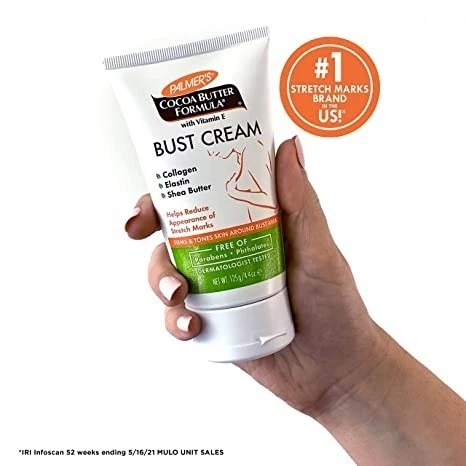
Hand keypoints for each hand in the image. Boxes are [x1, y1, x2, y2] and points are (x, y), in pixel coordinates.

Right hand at [125, 137, 388, 418]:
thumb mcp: (320, 249)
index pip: (205, 197)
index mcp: (249, 228)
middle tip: (138, 230)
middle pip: (174, 233)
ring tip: (180, 294)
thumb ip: (301, 202)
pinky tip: (193, 326)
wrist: (336, 369)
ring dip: (159, 280)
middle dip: (147, 230)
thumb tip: (288, 146)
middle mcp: (226, 255)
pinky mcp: (212, 325)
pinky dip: (175, 321)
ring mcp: (217, 291)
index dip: (172, 189)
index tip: (154, 190)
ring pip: (166, 275)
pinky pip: (176, 319)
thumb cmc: (335, 306)